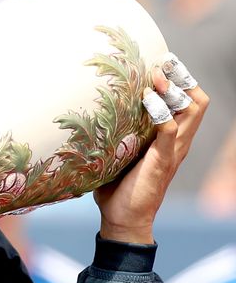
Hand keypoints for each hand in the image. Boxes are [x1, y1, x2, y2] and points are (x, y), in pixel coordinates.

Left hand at [94, 55, 207, 243]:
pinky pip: (169, 132)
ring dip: (172, 90)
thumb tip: (85, 114)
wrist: (122, 219)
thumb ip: (113, 134)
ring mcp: (172, 151)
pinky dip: (160, 113)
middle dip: (181, 78)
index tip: (161, 63)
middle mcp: (177, 142)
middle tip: (162, 63)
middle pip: (197, 101)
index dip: (181, 81)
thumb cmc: (117, 187)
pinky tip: (145, 101)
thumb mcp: (118, 153)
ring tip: (154, 77)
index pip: (191, 103)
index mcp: (170, 139)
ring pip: (192, 111)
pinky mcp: (162, 161)